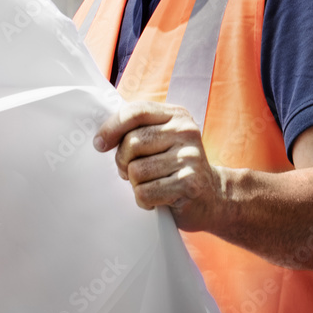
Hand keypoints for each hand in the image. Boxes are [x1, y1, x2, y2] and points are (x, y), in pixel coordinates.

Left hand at [94, 101, 224, 230]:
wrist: (213, 196)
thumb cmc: (175, 167)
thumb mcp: (162, 139)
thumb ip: (139, 130)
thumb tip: (102, 138)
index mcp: (177, 115)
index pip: (136, 111)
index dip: (112, 127)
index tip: (99, 144)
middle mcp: (186, 131)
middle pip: (132, 143)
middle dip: (123, 162)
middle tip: (131, 171)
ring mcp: (190, 157)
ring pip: (136, 170)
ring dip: (135, 184)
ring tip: (149, 184)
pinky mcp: (189, 183)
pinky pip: (145, 192)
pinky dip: (144, 200)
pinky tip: (157, 198)